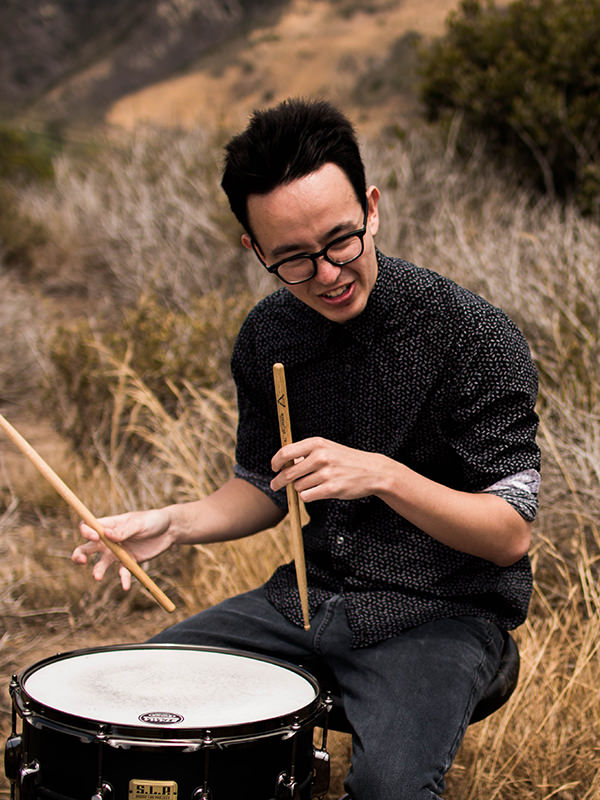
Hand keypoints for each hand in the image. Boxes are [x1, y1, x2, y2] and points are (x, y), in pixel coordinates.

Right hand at [71, 508, 172, 589]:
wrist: (169, 530)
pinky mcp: (129, 562)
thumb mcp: (139, 523)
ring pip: (102, 563)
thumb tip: (106, 535)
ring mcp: (118, 552)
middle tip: (81, 561)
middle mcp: (109, 540)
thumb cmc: (152, 520)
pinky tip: (125, 586)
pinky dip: (123, 579)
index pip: (89, 527)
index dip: (87, 532)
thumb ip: (124, 530)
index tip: (95, 537)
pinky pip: (122, 572)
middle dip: (80, 554)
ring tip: (97, 577)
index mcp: (109, 525)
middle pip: (87, 547)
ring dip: (98, 570)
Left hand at [270, 436, 387, 502]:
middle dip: (279, 481)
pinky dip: (307, 496)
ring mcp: (326, 473)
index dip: (276, 462)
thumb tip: (283, 463)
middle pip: (288, 473)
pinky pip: (307, 496)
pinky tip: (316, 491)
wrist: (372, 471)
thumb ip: (306, 453)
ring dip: (299, 488)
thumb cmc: (346, 460)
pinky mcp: (331, 488)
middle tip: (275, 485)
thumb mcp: (327, 448)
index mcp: (317, 444)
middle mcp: (320, 457)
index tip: (274, 468)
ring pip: (298, 486)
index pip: (286, 453)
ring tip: (312, 484)